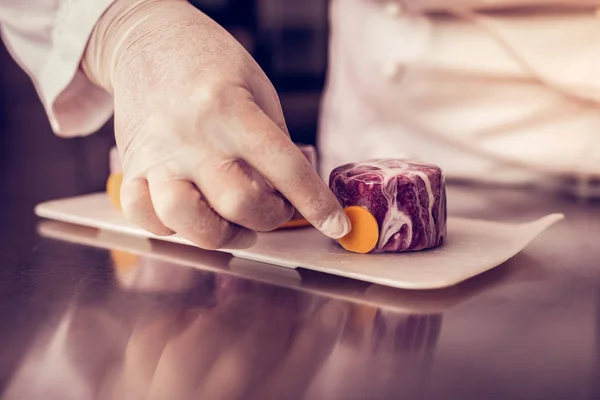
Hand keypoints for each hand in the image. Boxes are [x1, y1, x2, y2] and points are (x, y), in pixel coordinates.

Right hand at [83, 0, 349, 248]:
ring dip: (219, 233)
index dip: (315, 204)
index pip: (284, 168)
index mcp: (232, 110)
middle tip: (272, 207)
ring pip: (185, 220)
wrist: (147, 38)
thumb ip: (274, 140)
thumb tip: (292, 192)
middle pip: (237, 204)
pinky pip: (142, 215)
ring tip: (230, 221)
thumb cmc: (211, 63)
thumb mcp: (258, 87)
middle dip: (267, 218)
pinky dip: (167, 226)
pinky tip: (188, 213)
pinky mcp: (132, 165)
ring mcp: (159, 154)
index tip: (337, 225)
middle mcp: (194, 136)